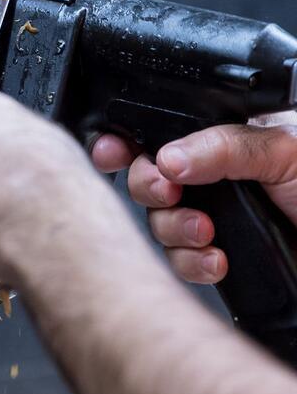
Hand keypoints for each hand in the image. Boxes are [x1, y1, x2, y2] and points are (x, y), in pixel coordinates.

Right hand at [91, 113, 296, 284]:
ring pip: (159, 222)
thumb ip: (224, 146)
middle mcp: (213, 176)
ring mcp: (216, 216)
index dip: (128, 139)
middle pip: (148, 176)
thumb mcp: (285, 151)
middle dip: (150, 187)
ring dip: (175, 229)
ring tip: (206, 234)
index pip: (160, 130)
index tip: (113, 150)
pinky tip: (218, 260)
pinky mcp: (220, 255)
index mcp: (224, 138)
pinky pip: (182, 260)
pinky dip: (193, 263)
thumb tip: (167, 155)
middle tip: (169, 191)